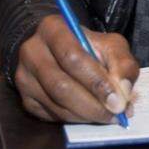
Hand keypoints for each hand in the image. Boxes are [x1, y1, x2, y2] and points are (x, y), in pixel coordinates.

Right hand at [15, 15, 139, 123]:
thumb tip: (123, 91)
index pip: (72, 57)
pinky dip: (76, 120)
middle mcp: (31, 51)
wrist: (59, 52)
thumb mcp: (110, 45)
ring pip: (56, 105)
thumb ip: (122, 63)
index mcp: (52, 29)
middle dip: (93, 105)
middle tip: (116, 114)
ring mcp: (25, 77)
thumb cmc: (89, 47)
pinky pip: (52, 116)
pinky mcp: (25, 99)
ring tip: (108, 115)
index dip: (96, 81)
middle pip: (61, 85)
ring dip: (87, 115)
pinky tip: (90, 114)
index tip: (118, 100)